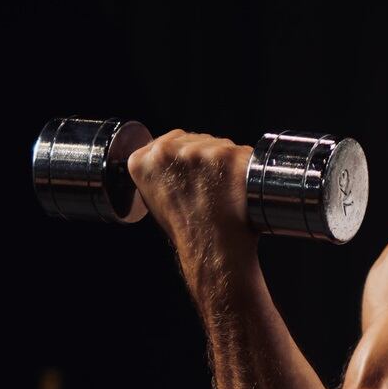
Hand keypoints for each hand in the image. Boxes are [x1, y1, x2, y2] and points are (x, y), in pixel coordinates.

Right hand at [126, 130, 255, 288]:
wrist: (213, 248)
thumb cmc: (188, 230)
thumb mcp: (155, 199)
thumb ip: (158, 172)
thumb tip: (172, 159)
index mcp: (142, 161)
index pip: (169, 141)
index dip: (185, 159)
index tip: (193, 174)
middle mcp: (165, 152)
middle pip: (195, 140)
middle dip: (205, 158)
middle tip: (212, 187)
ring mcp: (197, 152)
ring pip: (219, 144)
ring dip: (226, 162)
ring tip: (224, 191)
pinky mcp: (226, 155)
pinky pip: (241, 152)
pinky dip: (245, 167)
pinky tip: (239, 188)